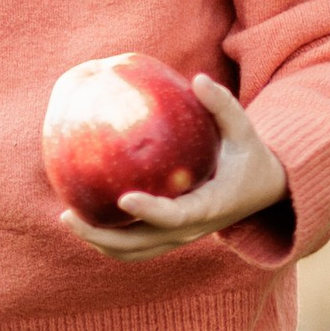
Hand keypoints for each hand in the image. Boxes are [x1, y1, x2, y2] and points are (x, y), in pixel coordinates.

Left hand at [62, 76, 288, 259]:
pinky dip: (107, 236)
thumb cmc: (249, 155)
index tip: (123, 198)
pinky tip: (82, 213)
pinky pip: (134, 244)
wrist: (262, 191)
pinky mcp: (169, 236)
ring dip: (99, 241)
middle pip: (143, 244)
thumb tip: (198, 79)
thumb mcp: (244, 130)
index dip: (151, 211)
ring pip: (134, 251)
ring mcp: (179, 238)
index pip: (177, 217)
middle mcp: (192, 229)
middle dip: (103, 236)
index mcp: (211, 207)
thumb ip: (223, 106)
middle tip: (67, 217)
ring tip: (67, 218)